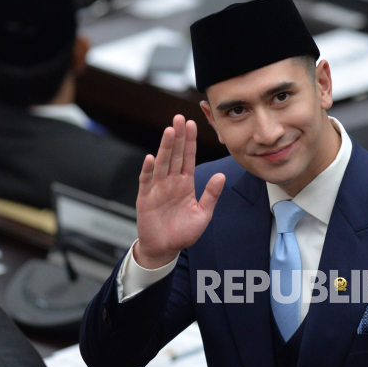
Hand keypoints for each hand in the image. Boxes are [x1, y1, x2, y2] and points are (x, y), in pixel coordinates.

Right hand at [135, 115, 225, 268]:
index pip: (188, 157)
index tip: (193, 124)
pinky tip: (151, 158)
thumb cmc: (183, 232)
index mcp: (185, 183)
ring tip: (169, 131)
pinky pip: (147, 182)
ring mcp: (157, 189)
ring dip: (165, 147)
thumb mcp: (203, 214)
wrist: (165, 249)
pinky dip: (148, 170)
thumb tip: (221, 176)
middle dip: (177, 136)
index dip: (190, 141)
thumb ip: (211, 194)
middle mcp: (171, 182)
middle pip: (174, 155)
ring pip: (162, 164)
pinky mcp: (146, 199)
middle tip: (179, 118)